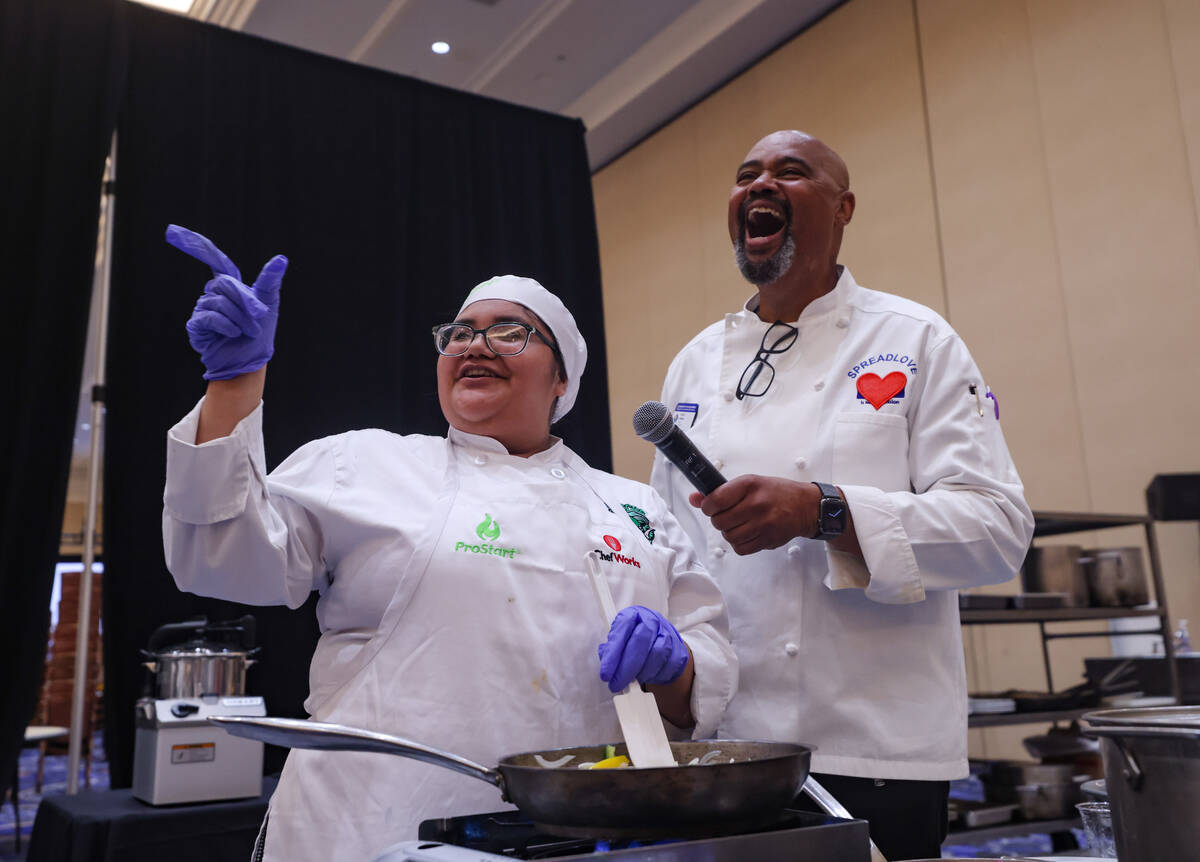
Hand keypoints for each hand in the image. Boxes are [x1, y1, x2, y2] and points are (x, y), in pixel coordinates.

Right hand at [166, 224, 287, 380]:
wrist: (251, 360)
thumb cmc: (260, 333)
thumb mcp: (269, 304)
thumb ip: (270, 281)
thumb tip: (281, 259)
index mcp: (229, 285)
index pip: (214, 260)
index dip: (197, 246)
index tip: (173, 232)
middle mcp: (213, 294)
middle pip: (225, 284)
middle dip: (245, 302)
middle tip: (258, 317)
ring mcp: (202, 309)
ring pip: (219, 302)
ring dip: (240, 318)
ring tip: (247, 331)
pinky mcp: (196, 326)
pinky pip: (210, 317)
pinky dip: (226, 326)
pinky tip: (233, 333)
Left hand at [597, 606, 689, 692]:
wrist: (663, 644)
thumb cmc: (636, 641)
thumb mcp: (620, 640)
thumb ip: (611, 649)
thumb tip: (606, 660)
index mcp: (633, 614)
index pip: (623, 628)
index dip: (613, 652)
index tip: (605, 672)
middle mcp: (652, 620)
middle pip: (640, 641)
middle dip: (625, 667)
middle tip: (616, 683)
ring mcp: (668, 634)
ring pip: (656, 654)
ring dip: (640, 672)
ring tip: (631, 680)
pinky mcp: (679, 650)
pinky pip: (667, 665)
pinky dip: (654, 675)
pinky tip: (645, 677)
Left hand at [688, 474, 816, 554]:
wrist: (806, 506)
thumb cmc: (776, 493)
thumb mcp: (750, 483)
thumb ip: (721, 492)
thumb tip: (694, 499)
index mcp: (750, 485)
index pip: (715, 500)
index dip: (707, 506)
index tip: (710, 507)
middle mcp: (756, 504)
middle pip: (719, 521)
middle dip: (718, 521)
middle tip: (727, 516)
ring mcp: (763, 523)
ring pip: (729, 537)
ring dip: (729, 533)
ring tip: (739, 525)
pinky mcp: (768, 539)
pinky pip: (740, 548)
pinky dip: (739, 543)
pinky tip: (747, 534)